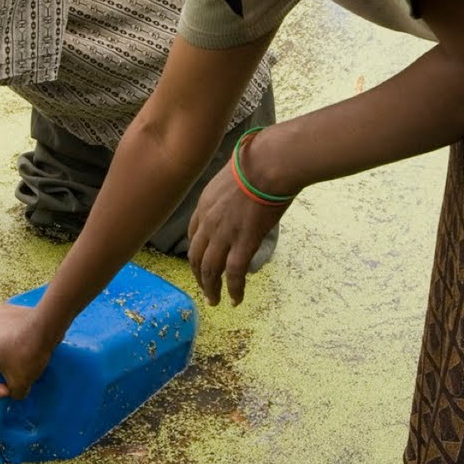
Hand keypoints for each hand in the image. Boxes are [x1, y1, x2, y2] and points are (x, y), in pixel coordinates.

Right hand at [0, 303, 61, 399]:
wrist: (47, 325)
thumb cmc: (29, 354)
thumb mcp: (20, 384)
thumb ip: (12, 393)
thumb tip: (14, 390)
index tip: (10, 389)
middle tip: (14, 377)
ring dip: (1, 357)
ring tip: (19, 359)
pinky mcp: (0, 311)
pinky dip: (7, 341)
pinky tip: (21, 342)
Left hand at [187, 159, 290, 306]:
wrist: (269, 163)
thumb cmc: (259, 162)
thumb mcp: (233, 176)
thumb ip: (232, 192)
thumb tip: (245, 196)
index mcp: (205, 204)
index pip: (193, 235)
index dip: (197, 252)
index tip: (202, 262)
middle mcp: (208, 222)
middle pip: (196, 256)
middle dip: (199, 276)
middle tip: (205, 289)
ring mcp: (224, 234)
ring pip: (210, 270)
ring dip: (211, 289)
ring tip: (215, 301)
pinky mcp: (243, 242)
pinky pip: (234, 273)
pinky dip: (234, 289)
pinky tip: (236, 300)